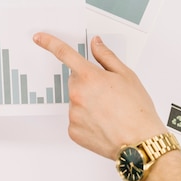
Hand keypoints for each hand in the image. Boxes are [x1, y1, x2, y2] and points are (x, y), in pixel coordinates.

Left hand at [33, 33, 166, 159]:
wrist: (141, 143)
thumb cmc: (137, 111)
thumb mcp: (127, 76)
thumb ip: (106, 56)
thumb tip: (96, 44)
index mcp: (89, 77)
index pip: (64, 53)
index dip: (49, 43)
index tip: (39, 37)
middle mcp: (77, 94)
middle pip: (75, 81)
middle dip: (88, 84)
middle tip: (108, 95)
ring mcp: (73, 113)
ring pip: (76, 101)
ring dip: (87, 103)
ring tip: (109, 112)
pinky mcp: (73, 130)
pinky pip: (76, 120)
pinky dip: (86, 120)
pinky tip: (102, 124)